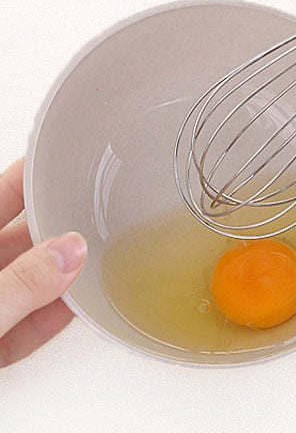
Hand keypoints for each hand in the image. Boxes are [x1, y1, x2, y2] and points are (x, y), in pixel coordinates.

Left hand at [0, 158, 86, 366]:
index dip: (32, 176)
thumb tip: (69, 252)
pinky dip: (52, 317)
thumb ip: (19, 284)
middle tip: (96, 212)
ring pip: (25, 283)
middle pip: (17, 237)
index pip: (0, 194)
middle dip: (57, 227)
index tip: (67, 159)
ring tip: (97, 260)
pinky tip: (77, 306)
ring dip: (61, 276)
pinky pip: (24, 325)